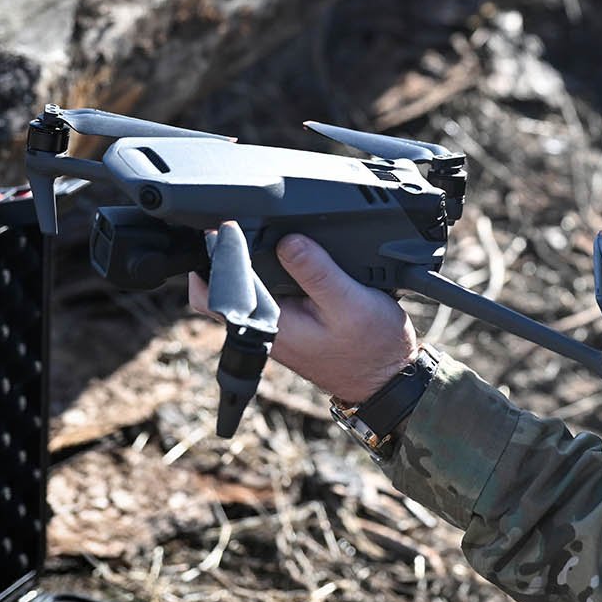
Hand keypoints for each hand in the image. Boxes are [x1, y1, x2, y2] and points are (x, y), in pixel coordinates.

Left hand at [188, 230, 416, 403]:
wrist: (387, 376)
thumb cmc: (372, 347)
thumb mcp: (349, 301)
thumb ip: (317, 272)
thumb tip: (288, 241)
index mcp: (270, 325)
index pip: (215, 294)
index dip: (214, 259)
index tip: (227, 228)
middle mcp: (266, 328)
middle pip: (223, 290)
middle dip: (226, 258)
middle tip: (241, 226)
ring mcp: (276, 327)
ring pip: (246, 291)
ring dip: (249, 264)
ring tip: (260, 234)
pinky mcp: (290, 324)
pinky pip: (267, 295)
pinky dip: (269, 273)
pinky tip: (285, 256)